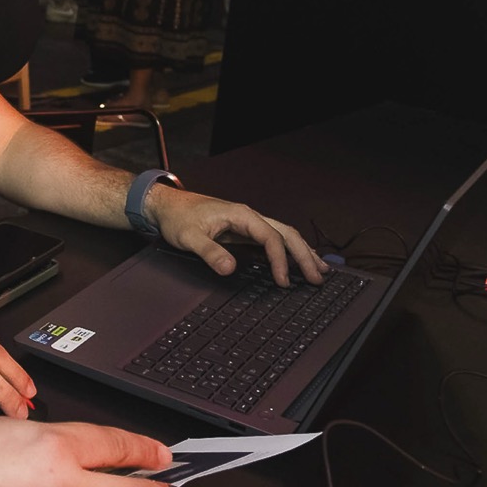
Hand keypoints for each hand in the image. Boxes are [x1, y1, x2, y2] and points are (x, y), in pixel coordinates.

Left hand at [143, 186, 324, 286]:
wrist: (166, 205)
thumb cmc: (177, 217)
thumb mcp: (188, 237)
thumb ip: (209, 252)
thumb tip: (229, 268)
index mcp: (241, 215)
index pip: (271, 238)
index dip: (280, 260)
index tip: (282, 281)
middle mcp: (249, 217)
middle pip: (286, 234)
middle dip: (304, 256)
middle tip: (318, 278)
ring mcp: (248, 223)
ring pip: (284, 235)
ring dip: (302, 252)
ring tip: (320, 269)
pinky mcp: (244, 230)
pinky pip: (273, 239)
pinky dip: (289, 250)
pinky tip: (297, 260)